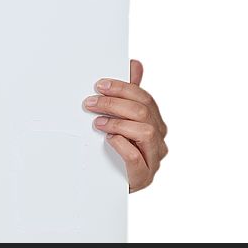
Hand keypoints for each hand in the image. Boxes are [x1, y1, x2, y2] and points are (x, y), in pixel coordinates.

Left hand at [83, 59, 167, 192]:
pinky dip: (121, 144)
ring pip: (144, 131)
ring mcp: (153, 159)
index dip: (122, 88)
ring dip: (117, 122)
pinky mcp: (143, 177)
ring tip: (97, 123)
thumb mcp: (119, 118)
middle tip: (90, 103)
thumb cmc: (114, 148)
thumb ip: (128, 94)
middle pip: (142, 112)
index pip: (144, 98)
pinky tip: (108, 139)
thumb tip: (135, 64)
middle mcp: (158, 140)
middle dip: (113, 104)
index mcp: (155, 122)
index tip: (99, 85)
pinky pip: (135, 157)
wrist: (107, 183)